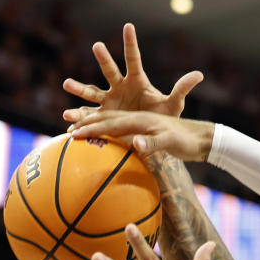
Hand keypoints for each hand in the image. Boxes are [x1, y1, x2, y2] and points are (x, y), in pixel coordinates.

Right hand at [62, 22, 202, 123]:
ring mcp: (110, 101)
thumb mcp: (174, 104)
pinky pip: (88, 114)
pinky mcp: (103, 115)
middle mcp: (120, 87)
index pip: (134, 59)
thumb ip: (183, 89)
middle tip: (98, 45)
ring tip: (67, 84)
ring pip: (92, 92)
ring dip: (79, 88)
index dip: (131, 43)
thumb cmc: (163, 117)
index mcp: (137, 81)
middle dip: (104, 58)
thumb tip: (200, 74)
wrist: (152, 133)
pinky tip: (67, 119)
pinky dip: (78, 116)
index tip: (129, 26)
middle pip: (110, 70)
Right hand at [70, 110, 214, 161]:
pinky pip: (115, 135)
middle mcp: (133, 118)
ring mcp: (134, 124)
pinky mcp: (137, 133)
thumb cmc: (184, 139)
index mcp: (138, 118)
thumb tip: (136, 143)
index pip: (110, 122)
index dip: (92, 127)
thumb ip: (154, 142)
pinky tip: (89, 142)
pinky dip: (101, 136)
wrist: (196, 140)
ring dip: (88, 122)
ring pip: (106, 121)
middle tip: (64, 122)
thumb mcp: (171, 140)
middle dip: (84, 116)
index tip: (74, 132)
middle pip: (104, 115)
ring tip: (68, 125)